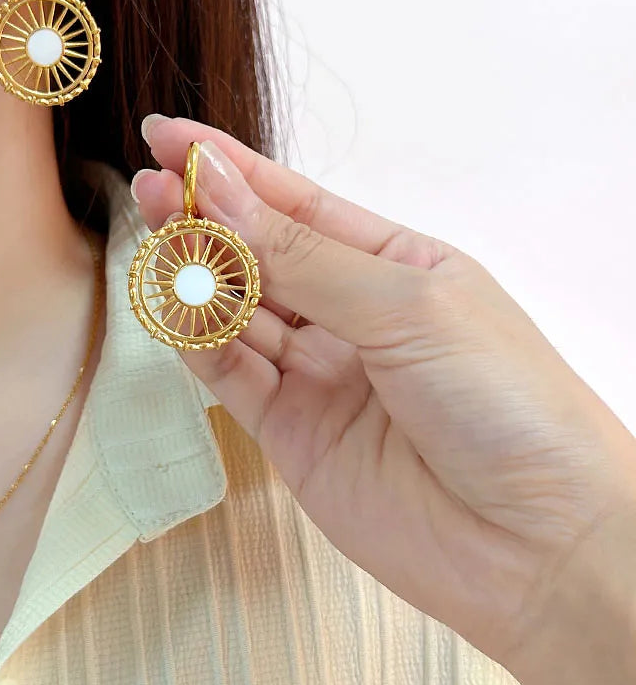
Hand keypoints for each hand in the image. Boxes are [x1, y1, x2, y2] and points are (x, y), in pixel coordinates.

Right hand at [131, 114, 635, 668]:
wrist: (534, 545)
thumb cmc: (506, 403)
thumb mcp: (405, 306)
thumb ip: (302, 256)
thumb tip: (223, 191)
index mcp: (397, 267)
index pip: (299, 205)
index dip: (234, 171)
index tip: (172, 140)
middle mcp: (353, 316)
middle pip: (260, 254)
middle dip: (205, 217)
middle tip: (150, 187)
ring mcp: (319, 375)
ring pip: (238, 312)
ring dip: (195, 274)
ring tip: (153, 234)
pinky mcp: (290, 432)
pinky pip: (230, 374)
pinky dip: (198, 341)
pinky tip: (173, 306)